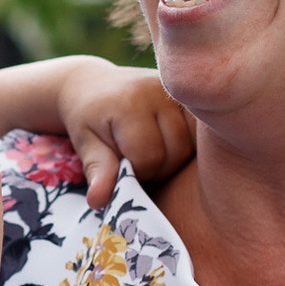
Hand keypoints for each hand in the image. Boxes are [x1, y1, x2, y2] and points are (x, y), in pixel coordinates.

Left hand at [57, 61, 194, 207]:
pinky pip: (199, 133)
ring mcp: (178, 92)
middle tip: (135, 159)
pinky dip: (186, 144)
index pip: (149, 158)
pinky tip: (167, 142)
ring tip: (150, 150)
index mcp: (130, 104)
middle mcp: (158, 92)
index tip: (121, 163)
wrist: (93, 84)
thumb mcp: (86, 144)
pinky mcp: (188, 94)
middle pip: (176, 153)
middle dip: (156, 167)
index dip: (136, 171)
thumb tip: (99, 201)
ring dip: (173, 157)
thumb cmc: (87, 119)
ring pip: (192, 146)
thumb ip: (97, 170)